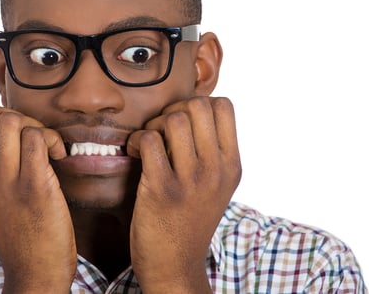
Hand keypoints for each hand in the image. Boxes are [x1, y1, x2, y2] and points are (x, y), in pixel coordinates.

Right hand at [0, 104, 75, 292]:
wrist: (35, 270)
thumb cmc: (17, 230)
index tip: (11, 138)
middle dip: (13, 114)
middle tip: (29, 137)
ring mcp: (4, 181)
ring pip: (12, 120)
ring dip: (36, 126)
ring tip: (46, 147)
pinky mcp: (34, 185)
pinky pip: (37, 137)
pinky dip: (52, 138)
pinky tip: (59, 156)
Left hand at [127, 97, 241, 293]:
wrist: (175, 266)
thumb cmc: (190, 219)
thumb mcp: (217, 185)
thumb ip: (213, 150)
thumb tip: (193, 108)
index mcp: (231, 165)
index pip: (224, 105)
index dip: (199, 104)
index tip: (185, 123)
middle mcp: (216, 170)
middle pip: (197, 105)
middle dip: (174, 109)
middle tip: (163, 131)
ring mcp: (191, 180)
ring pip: (173, 118)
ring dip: (153, 124)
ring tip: (149, 144)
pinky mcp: (162, 189)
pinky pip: (148, 140)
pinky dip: (136, 141)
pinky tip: (136, 155)